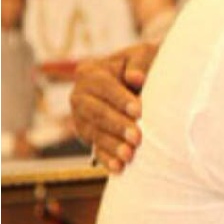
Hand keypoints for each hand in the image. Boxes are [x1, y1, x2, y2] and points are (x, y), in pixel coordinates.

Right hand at [70, 42, 157, 171]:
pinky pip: (95, 149)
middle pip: (96, 112)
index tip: (139, 111)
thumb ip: (139, 62)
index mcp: (90, 72)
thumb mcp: (145, 54)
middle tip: (137, 137)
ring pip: (94, 133)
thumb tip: (135, 78)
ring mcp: (80, 117)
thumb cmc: (145, 64)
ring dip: (112, 146)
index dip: (121, 99)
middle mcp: (79, 95)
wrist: (141, 79)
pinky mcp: (87, 135)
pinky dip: (107, 159)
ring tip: (130, 156)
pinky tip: (119, 168)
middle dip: (117, 126)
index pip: (104, 87)